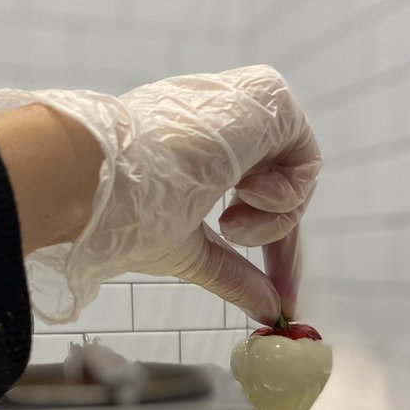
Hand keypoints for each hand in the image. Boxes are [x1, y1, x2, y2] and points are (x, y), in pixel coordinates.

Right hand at [0, 66, 320, 324]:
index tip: (278, 292)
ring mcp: (246, 109)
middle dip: (281, 241)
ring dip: (271, 217)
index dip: (272, 244)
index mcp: (203, 152)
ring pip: (296, 174)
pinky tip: (243, 192)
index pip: (256, 196)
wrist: (103, 176)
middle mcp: (227, 126)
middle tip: (277, 283)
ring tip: (228, 221)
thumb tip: (269, 310)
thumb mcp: (191, 251)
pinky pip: (305, 157)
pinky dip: (284, 192)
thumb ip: (233, 275)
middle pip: (283, 186)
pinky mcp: (267, 99)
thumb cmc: (127, 209)